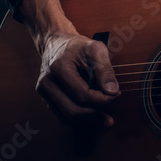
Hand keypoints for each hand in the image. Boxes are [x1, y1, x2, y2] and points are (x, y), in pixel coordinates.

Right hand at [21, 0, 119, 126]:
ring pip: (67, 117)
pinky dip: (79, 116)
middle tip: (111, 101)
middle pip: (74, 110)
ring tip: (104, 111)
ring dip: (88, 117)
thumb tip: (112, 91)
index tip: (116, 94)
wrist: (57, 43)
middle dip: (96, 110)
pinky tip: (93, 111)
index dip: (103, 99)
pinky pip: (62, 116)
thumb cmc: (78, 46)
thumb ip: (105, 69)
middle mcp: (47, 82)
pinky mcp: (45, 98)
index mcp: (59, 68)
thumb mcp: (96, 49)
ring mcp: (43, 91)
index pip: (83, 95)